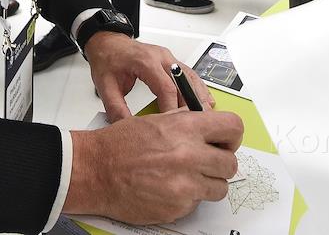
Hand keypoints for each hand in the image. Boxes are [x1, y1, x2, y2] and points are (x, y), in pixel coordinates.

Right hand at [64, 109, 243, 223]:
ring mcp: (185, 185)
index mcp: (186, 128)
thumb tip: (208, 123)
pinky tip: (169, 188)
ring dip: (208, 183)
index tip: (226, 142)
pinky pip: (197, 204)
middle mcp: (190, 155)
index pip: (233, 127)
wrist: (95, 171)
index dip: (232, 136)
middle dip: (221, 163)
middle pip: (231, 163)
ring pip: (220, 188)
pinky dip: (188, 198)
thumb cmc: (119, 145)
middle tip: (207, 162)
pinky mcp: (178, 207)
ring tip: (187, 177)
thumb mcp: (156, 120)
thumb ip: (185, 121)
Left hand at [84, 32, 214, 120]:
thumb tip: (126, 129)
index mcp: (145, 61)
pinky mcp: (171, 61)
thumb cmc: (108, 59)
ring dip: (199, 96)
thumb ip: (116, 108)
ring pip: (191, 77)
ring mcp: (168, 58)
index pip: (166, 87)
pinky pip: (189, 74)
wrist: (108, 42)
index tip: (174, 125)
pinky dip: (198, 88)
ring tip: (207, 116)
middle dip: (192, 104)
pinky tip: (205, 100)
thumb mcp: (105, 86)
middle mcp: (161, 57)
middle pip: (184, 82)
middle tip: (199, 124)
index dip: (172, 108)